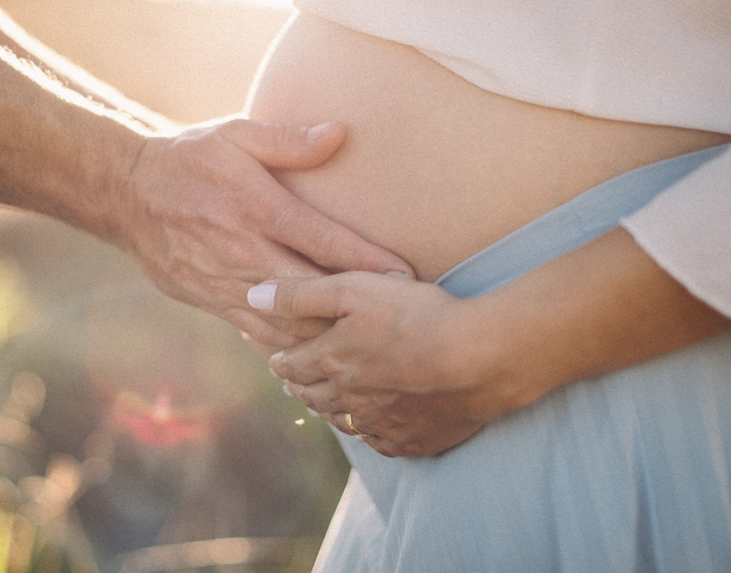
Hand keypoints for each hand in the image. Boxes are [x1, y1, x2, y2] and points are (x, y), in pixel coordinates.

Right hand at [122, 119, 413, 345]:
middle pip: (311, 295)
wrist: (124, 193)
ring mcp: (225, 284)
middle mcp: (243, 253)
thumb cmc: (188, 157)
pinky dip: (289, 345)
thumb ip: (288, 139)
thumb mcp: (235, 134)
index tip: (405, 276)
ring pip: (285, 326)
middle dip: (354, 310)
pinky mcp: (210, 302)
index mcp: (257, 209)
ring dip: (325, 337)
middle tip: (397, 318)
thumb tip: (340, 134)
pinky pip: (257, 334)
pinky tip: (316, 353)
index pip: (324, 243)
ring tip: (365, 344)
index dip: (367, 263)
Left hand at [250, 229, 730, 457]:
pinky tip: (376, 429)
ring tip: (331, 405)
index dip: (281, 363)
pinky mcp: (418, 440)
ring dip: (335, 412)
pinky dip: (375, 434)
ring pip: (348, 423)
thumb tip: (250, 296)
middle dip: (302, 389)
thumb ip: (299, 293)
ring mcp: (385, 425)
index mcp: (331, 363)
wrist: (480, 357)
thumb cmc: (415, 314)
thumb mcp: (351, 288)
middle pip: (316, 398)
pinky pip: (386, 443)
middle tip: (295, 384)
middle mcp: (351, 400)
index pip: (293, 367)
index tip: (275, 360)